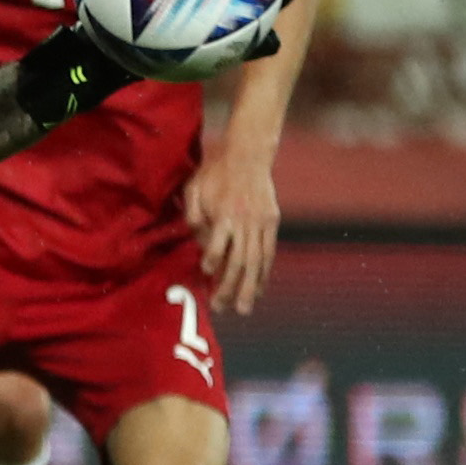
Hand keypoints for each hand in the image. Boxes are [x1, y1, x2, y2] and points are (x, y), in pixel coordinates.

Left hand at [184, 146, 279, 315]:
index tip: (206, 273)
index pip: (219, 243)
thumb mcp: (194, 187)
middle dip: (230, 286)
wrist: (248, 155)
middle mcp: (246, 222)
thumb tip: (195, 240)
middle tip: (221, 308)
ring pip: (257, 262)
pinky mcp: (272, 223)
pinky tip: (260, 290)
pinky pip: (269, 253)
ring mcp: (262, 223)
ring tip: (244, 309)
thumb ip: (193, 214)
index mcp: (225, 213)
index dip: (212, 259)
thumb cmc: (214, 173)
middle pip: (239, 260)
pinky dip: (265, 273)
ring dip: (250, 288)